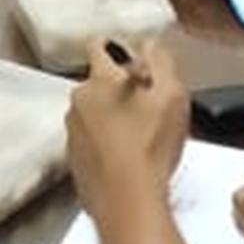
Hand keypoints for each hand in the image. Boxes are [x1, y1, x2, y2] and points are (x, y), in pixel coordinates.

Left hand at [67, 40, 190, 222]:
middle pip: (97, 83)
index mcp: (99, 79)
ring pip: (92, 112)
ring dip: (110, 116)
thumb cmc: (151, 144)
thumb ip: (161, 62)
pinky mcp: (73, 159)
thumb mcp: (171, 96)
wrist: (126, 200)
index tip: (130, 57)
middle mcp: (77, 100)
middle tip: (147, 104)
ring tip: (138, 134)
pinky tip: (125, 157)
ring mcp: (71, 131)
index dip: (116, 48)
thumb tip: (148, 43)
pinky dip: (104, 143)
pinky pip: (89, 140)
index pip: (99, 46)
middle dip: (118, 88)